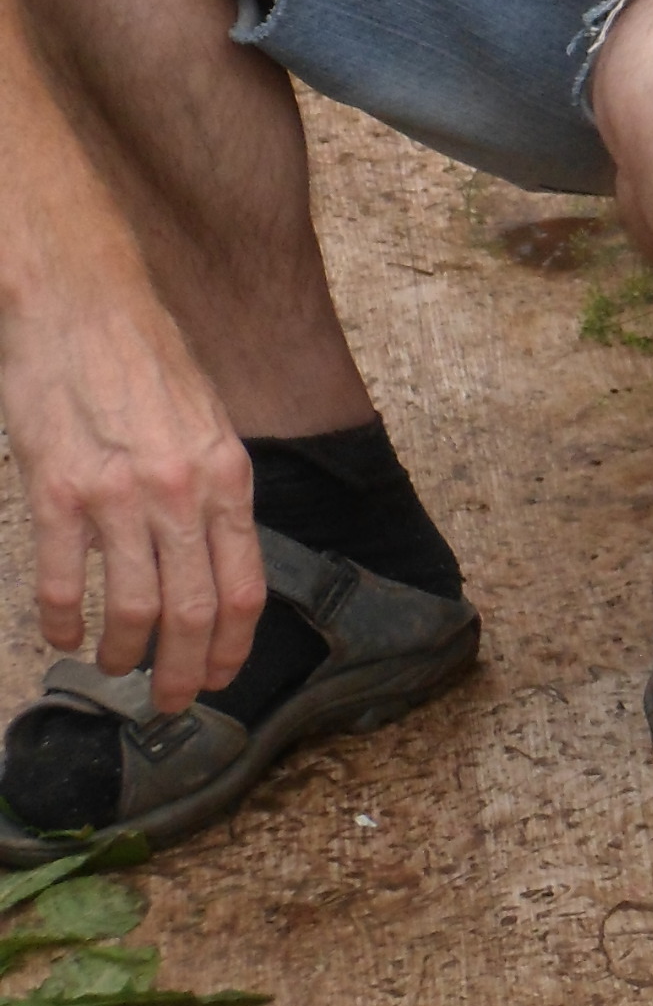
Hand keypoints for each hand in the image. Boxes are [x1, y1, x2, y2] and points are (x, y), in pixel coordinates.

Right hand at [0, 297, 266, 713]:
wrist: (81, 304)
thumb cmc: (145, 359)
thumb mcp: (207, 420)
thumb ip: (213, 487)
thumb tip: (216, 553)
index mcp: (226, 475)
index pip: (244, 583)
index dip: (232, 643)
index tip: (219, 675)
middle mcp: (181, 491)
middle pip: (193, 609)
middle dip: (183, 669)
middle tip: (169, 701)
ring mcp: (117, 495)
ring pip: (132, 607)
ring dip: (124, 652)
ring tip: (115, 667)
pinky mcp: (55, 492)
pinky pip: (62, 581)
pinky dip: (63, 620)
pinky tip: (63, 636)